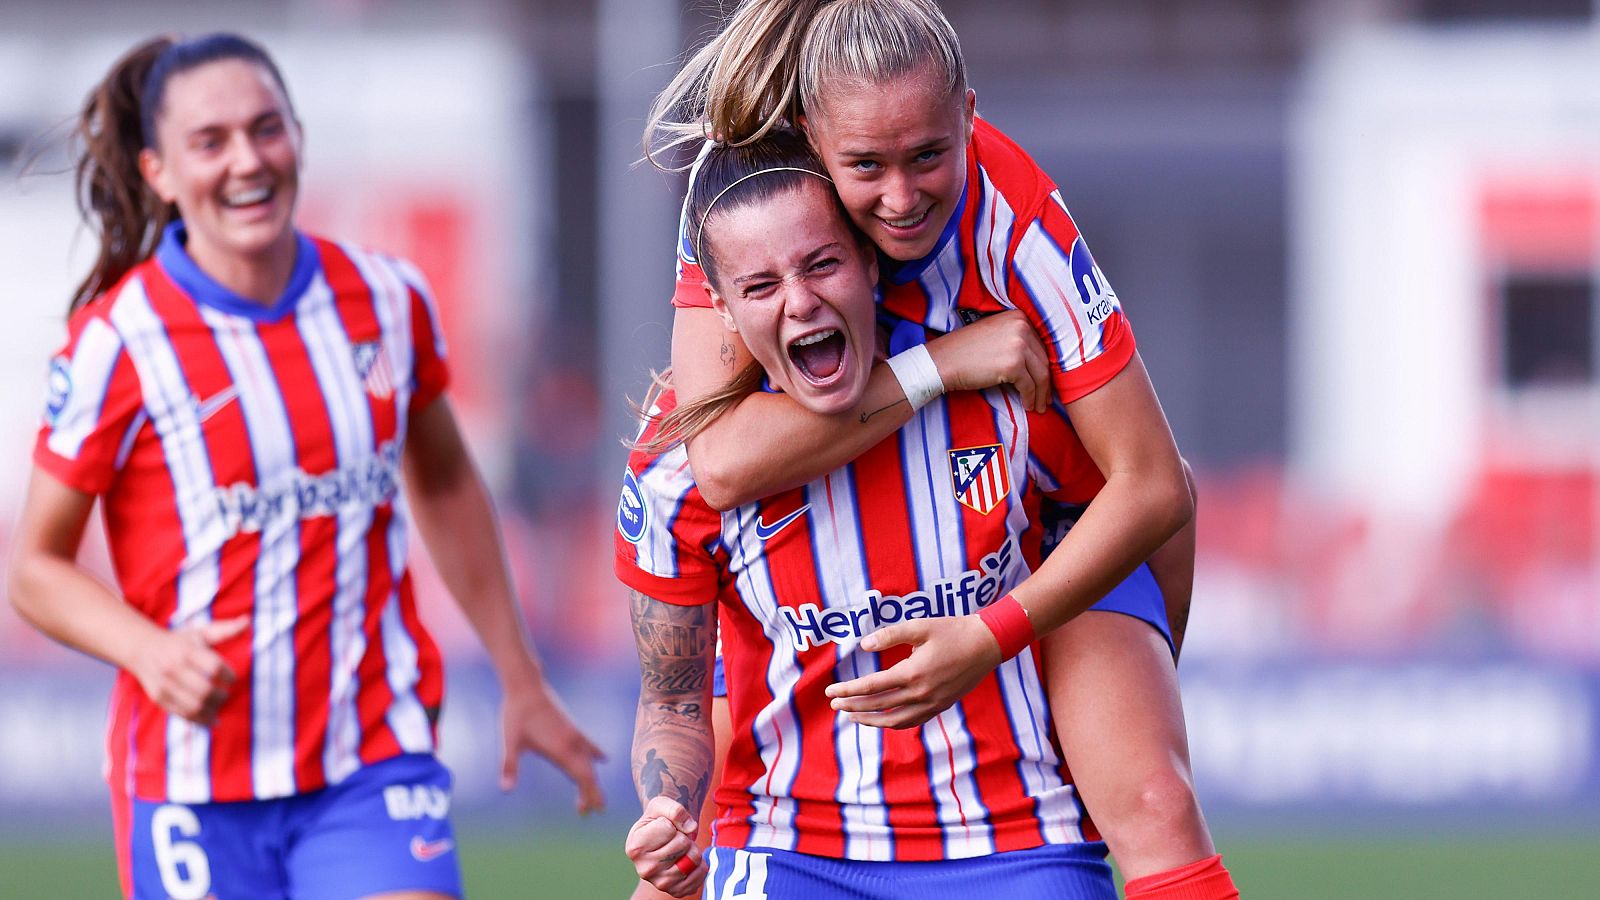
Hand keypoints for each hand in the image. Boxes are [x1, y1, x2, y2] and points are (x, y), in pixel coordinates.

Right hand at [129, 617, 247, 725]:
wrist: (142, 649)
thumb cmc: (179, 641)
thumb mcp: (201, 633)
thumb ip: (226, 630)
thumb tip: (248, 621)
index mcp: (187, 651)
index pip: (214, 667)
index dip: (228, 675)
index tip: (232, 679)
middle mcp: (174, 668)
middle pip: (204, 690)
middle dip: (221, 696)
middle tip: (226, 694)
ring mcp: (165, 685)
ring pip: (194, 706)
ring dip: (212, 710)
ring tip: (219, 706)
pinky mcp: (159, 698)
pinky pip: (182, 714)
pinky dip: (200, 720)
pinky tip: (212, 720)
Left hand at [500, 677, 606, 813]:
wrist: (526, 686)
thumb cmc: (516, 714)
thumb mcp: (510, 742)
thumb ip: (509, 766)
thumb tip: (505, 790)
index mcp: (560, 748)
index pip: (581, 777)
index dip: (587, 795)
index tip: (587, 812)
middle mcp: (571, 742)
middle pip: (588, 772)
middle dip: (592, 792)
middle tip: (595, 811)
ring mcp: (573, 733)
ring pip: (589, 760)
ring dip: (592, 777)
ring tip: (594, 793)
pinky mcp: (571, 726)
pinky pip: (588, 745)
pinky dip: (595, 754)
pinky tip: (602, 759)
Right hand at [626, 795, 705, 896]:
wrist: (663, 838)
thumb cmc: (659, 820)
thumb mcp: (661, 805)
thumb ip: (674, 809)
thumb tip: (690, 828)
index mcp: (635, 847)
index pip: (668, 829)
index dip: (672, 823)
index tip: (665, 827)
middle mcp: (644, 869)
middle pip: (681, 845)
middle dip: (684, 836)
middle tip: (675, 838)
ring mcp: (659, 883)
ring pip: (691, 860)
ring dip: (693, 849)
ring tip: (682, 848)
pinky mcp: (675, 891)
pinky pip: (699, 877)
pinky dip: (700, 865)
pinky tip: (689, 860)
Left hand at [825, 615, 1004, 728]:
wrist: (987, 645)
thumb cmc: (953, 631)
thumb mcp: (919, 626)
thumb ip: (889, 635)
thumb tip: (864, 645)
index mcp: (912, 673)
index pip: (871, 687)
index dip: (848, 690)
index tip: (830, 692)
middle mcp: (920, 693)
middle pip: (878, 706)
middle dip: (852, 706)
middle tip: (833, 705)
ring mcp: (932, 703)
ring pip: (894, 721)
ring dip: (870, 720)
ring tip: (853, 716)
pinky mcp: (941, 706)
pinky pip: (912, 721)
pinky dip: (893, 723)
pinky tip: (882, 719)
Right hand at [925, 310, 1051, 411]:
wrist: (943, 361)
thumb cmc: (964, 351)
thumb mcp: (994, 334)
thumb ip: (1016, 339)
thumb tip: (1037, 362)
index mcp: (1018, 317)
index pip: (1040, 344)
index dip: (1044, 365)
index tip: (1045, 380)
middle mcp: (1021, 327)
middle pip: (1043, 359)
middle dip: (1046, 382)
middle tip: (1046, 397)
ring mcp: (1018, 345)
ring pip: (1040, 374)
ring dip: (1040, 393)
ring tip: (1039, 405)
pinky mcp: (1013, 365)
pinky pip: (1028, 386)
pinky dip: (1030, 398)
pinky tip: (1028, 405)